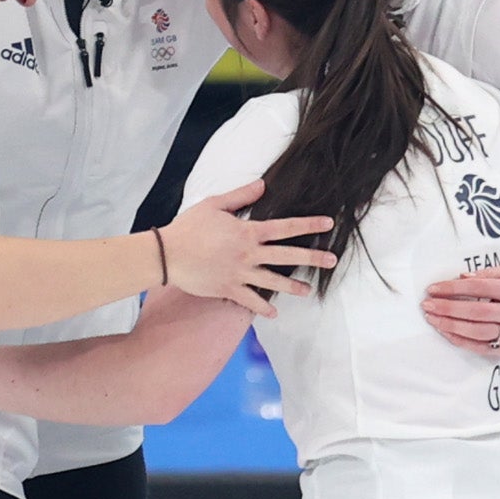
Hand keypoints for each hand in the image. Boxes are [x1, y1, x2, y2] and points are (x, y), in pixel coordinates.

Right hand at [157, 181, 337, 316]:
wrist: (167, 254)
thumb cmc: (188, 227)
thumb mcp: (214, 205)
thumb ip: (241, 196)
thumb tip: (262, 185)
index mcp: (247, 232)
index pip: (285, 227)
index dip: (308, 225)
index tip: (328, 224)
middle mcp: (248, 254)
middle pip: (287, 256)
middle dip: (312, 258)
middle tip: (332, 261)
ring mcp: (240, 274)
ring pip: (272, 282)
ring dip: (292, 287)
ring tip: (307, 291)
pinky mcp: (228, 289)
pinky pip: (250, 301)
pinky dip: (263, 308)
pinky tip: (274, 314)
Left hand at [421, 268, 499, 357]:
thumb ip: (491, 272)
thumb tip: (462, 277)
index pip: (480, 287)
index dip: (453, 288)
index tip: (434, 288)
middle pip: (476, 311)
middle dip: (447, 308)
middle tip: (427, 305)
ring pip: (477, 332)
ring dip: (450, 326)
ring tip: (432, 319)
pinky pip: (482, 348)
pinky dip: (461, 341)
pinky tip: (446, 333)